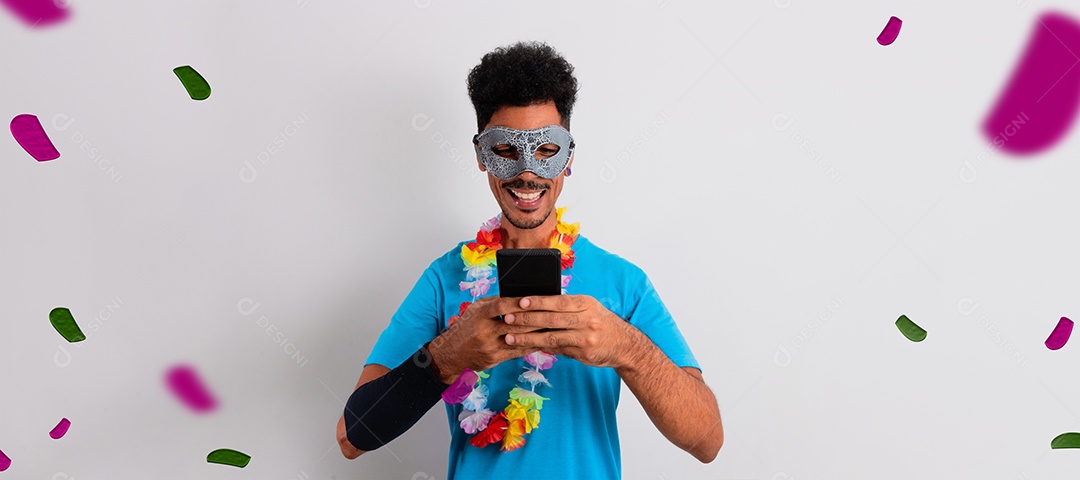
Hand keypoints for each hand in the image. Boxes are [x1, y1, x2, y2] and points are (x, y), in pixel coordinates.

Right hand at [426, 296, 549, 382]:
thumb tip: (518, 296)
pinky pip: (517, 351)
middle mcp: (484, 330)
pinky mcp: (495, 358)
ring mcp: (490, 346)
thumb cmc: (467, 327)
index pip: (501, 306)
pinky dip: (531, 345)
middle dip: (533, 318)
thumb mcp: (475, 310)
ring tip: (552, 327)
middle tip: (551, 313)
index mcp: (479, 315)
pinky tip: (543, 340)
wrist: (451, 354)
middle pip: (513, 323)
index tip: (533, 299)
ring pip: (518, 338)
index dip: (517, 303)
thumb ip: (494, 303)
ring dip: (537, 333)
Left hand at [502, 295, 636, 367]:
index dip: (538, 302)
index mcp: (586, 303)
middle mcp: (586, 319)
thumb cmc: (601, 322)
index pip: (558, 301)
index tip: (520, 302)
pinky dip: (541, 348)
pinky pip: (558, 350)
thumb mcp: (588, 309)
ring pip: (551, 337)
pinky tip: (526, 347)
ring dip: (528, 338)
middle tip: (507, 319)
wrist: (625, 345)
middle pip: (552, 319)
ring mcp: (585, 338)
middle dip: (527, 319)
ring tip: (510, 338)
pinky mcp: (583, 354)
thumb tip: (537, 307)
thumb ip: (566, 309)